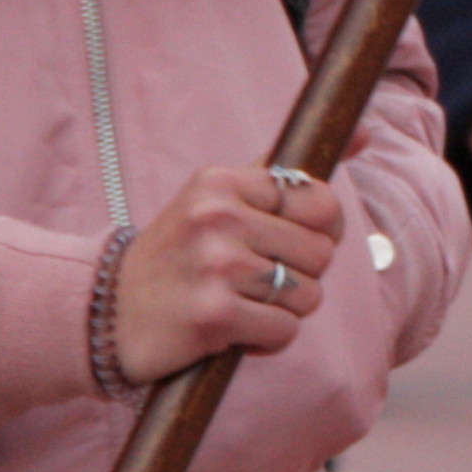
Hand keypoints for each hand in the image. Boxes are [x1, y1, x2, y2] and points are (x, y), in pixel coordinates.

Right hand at [112, 164, 343, 383]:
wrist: (105, 313)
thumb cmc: (180, 254)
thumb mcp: (220, 197)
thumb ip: (283, 170)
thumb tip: (366, 132)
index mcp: (222, 181)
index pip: (321, 201)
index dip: (320, 230)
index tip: (291, 241)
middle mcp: (218, 216)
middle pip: (321, 252)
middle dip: (299, 275)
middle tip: (256, 280)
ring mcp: (215, 265)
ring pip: (308, 294)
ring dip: (283, 310)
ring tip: (240, 302)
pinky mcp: (213, 315)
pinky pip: (284, 332)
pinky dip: (265, 339)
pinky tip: (230, 330)